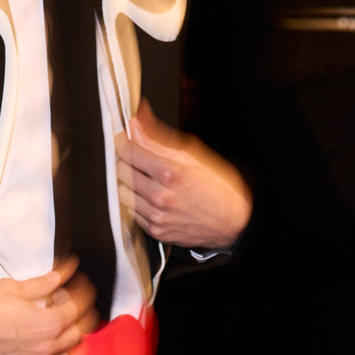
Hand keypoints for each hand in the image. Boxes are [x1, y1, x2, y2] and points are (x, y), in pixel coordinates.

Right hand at [0, 257, 97, 354]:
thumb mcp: (11, 288)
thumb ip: (40, 284)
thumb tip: (58, 277)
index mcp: (48, 324)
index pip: (75, 311)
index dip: (74, 298)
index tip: (67, 292)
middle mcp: (46, 349)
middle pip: (75, 336)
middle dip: (74, 320)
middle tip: (64, 310)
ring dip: (68, 351)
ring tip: (62, 339)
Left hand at [116, 98, 250, 249]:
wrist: (234, 221)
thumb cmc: (218, 187)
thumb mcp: (193, 155)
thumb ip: (158, 138)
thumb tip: (137, 123)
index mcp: (169, 173)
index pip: (128, 151)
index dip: (123, 141)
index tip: (124, 139)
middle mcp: (160, 196)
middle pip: (120, 171)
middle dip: (126, 161)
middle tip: (137, 158)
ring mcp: (156, 216)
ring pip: (121, 193)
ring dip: (129, 183)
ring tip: (145, 179)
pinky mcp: (155, 231)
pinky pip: (131, 212)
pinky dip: (136, 202)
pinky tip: (151, 197)